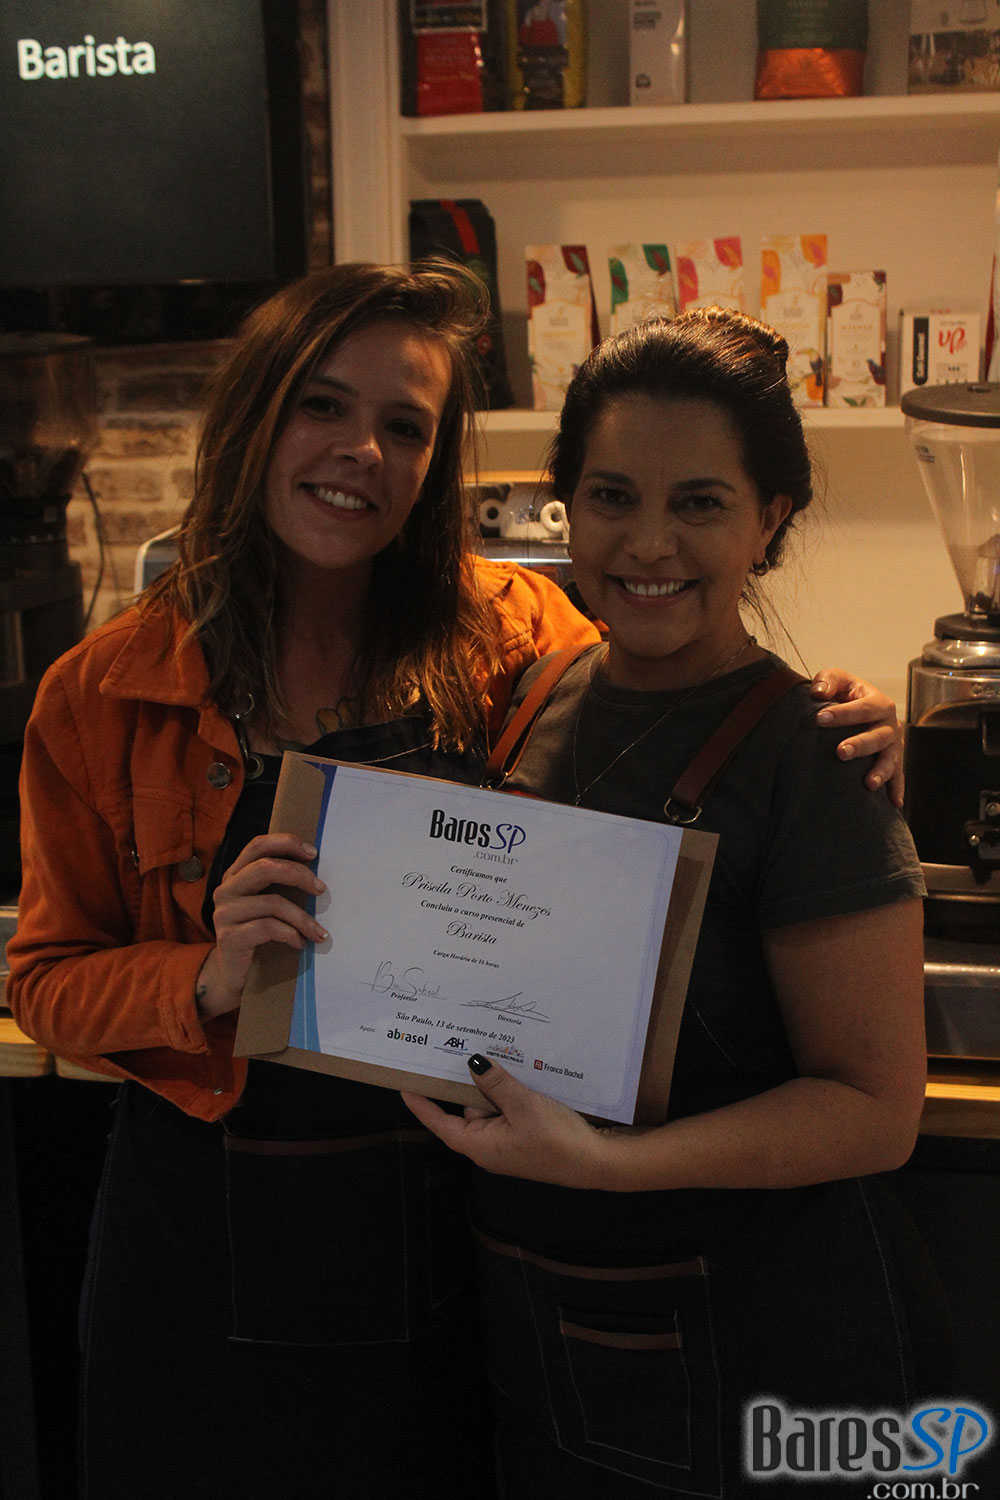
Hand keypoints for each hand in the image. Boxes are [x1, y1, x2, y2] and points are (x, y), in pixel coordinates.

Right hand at [196, 833, 327, 1018]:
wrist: (234, 975)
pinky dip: (291, 934)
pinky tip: (300, 944)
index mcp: (235, 875)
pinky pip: (268, 928)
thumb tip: (318, 874)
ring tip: (318, 932)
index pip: (257, 846)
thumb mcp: (268, 905)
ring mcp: (224, 913)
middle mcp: (226, 890)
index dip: (285, 843)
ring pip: (271, 902)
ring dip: (302, 917)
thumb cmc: (258, 935)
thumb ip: (281, 885)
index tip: (313, 853)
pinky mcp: (229, 937)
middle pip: (264, 868)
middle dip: (299, 875)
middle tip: (321, 889)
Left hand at [402, 1055, 611, 1187]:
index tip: (404, 1085)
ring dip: (496, 1085)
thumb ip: (496, 1084)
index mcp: (480, 1145)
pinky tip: (521, 1073)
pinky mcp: (526, 1137)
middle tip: (462, 1047)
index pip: (440, 1123)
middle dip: (469, 1082)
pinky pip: (509, 1111)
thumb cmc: (556, 1139)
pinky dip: (511, 1094)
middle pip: (468, 1109)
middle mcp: (489, 1146)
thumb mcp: (523, 1105)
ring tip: (501, 1054)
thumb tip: (473, 1064)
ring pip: (492, 1106)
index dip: (422, 1104)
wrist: (596, 1162)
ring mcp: (508, 1143)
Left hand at [810, 669, 903, 806]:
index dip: (842, 713)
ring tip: (869, 784)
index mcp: (877, 702)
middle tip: (840, 752)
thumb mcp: (837, 680)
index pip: (863, 707)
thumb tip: (818, 692)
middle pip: (878, 736)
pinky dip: (897, 790)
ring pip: (890, 759)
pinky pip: (898, 777)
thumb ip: (828, 680)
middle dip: (860, 745)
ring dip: (880, 771)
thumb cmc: (845, 694)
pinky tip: (894, 805)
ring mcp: (893, 746)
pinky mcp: (892, 762)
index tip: (820, 718)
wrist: (857, 709)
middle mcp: (889, 724)